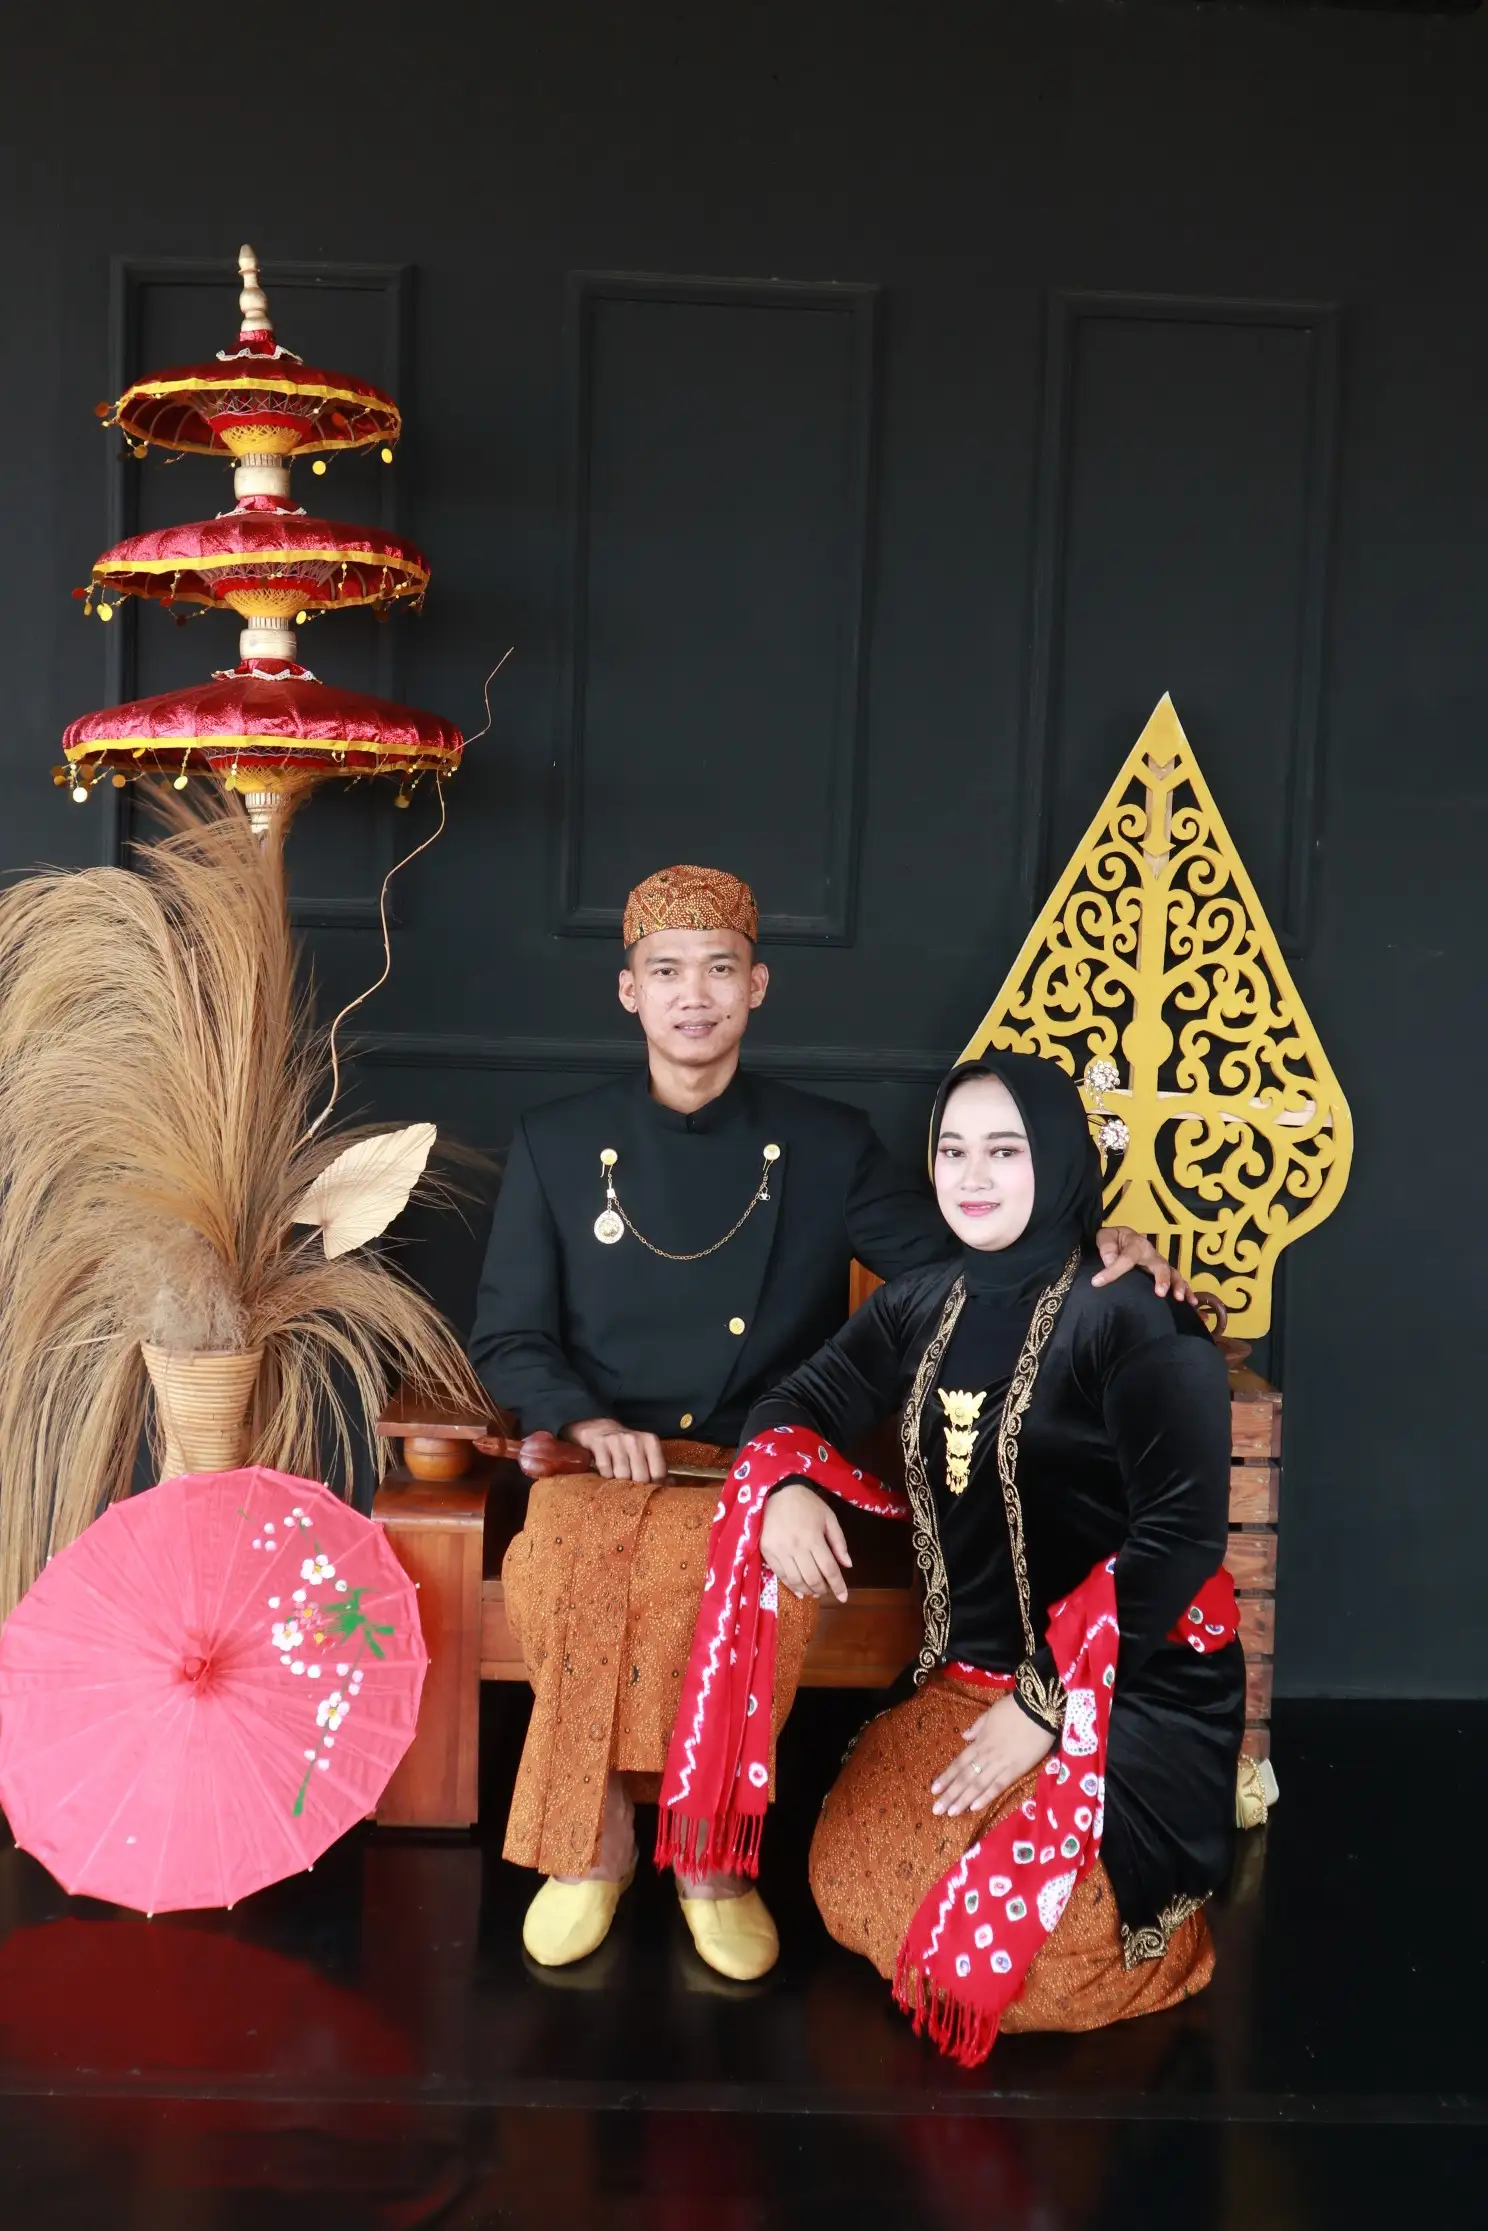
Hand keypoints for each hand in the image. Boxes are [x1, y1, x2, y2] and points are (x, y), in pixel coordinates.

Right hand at [560, 1416, 667, 1481]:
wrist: (600, 1429)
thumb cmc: (626, 1446)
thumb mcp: (645, 1452)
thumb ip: (657, 1467)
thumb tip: (671, 1484)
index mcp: (650, 1441)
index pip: (658, 1473)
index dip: (655, 1487)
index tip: (649, 1492)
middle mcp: (635, 1439)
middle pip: (641, 1477)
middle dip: (637, 1488)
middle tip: (632, 1490)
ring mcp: (616, 1441)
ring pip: (623, 1476)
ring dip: (620, 1483)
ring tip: (619, 1481)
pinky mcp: (600, 1444)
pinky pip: (606, 1471)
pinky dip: (606, 1476)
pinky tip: (608, 1472)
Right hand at [760, 1482, 852, 1603]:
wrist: (778, 1491)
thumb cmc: (807, 1504)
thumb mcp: (829, 1518)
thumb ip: (839, 1542)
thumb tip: (847, 1565)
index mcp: (814, 1538)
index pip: (829, 1569)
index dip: (838, 1586)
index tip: (844, 1597)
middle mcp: (796, 1547)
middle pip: (812, 1578)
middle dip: (823, 1590)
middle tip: (827, 1591)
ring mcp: (780, 1550)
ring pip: (796, 1581)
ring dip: (808, 1591)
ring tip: (814, 1592)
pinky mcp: (767, 1551)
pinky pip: (780, 1575)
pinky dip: (791, 1586)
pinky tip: (799, 1590)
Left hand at [931, 1692, 1053, 1816]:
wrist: (1038, 1709)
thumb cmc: (1014, 1709)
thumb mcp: (991, 1713)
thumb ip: (977, 1727)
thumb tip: (964, 1736)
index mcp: (980, 1742)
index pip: (959, 1763)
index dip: (946, 1777)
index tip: (934, 1790)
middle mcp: (986, 1755)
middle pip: (965, 1777)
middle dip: (950, 1794)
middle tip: (937, 1810)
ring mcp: (1001, 1764)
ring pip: (978, 1785)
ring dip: (964, 1799)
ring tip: (951, 1812)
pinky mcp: (1016, 1770)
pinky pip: (998, 1785)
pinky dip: (986, 1797)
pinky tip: (975, 1807)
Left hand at [1092, 1225, 1191, 1304]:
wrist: (1122, 1238)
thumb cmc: (1113, 1239)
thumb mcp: (1104, 1237)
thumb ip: (1106, 1247)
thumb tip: (1110, 1260)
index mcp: (1136, 1244)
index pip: (1126, 1258)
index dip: (1113, 1271)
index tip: (1097, 1282)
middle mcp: (1152, 1253)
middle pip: (1160, 1265)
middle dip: (1162, 1278)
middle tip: (1160, 1293)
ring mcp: (1159, 1264)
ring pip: (1173, 1274)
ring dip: (1178, 1286)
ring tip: (1180, 1298)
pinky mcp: (1163, 1273)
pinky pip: (1177, 1281)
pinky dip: (1187, 1291)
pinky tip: (1191, 1304)